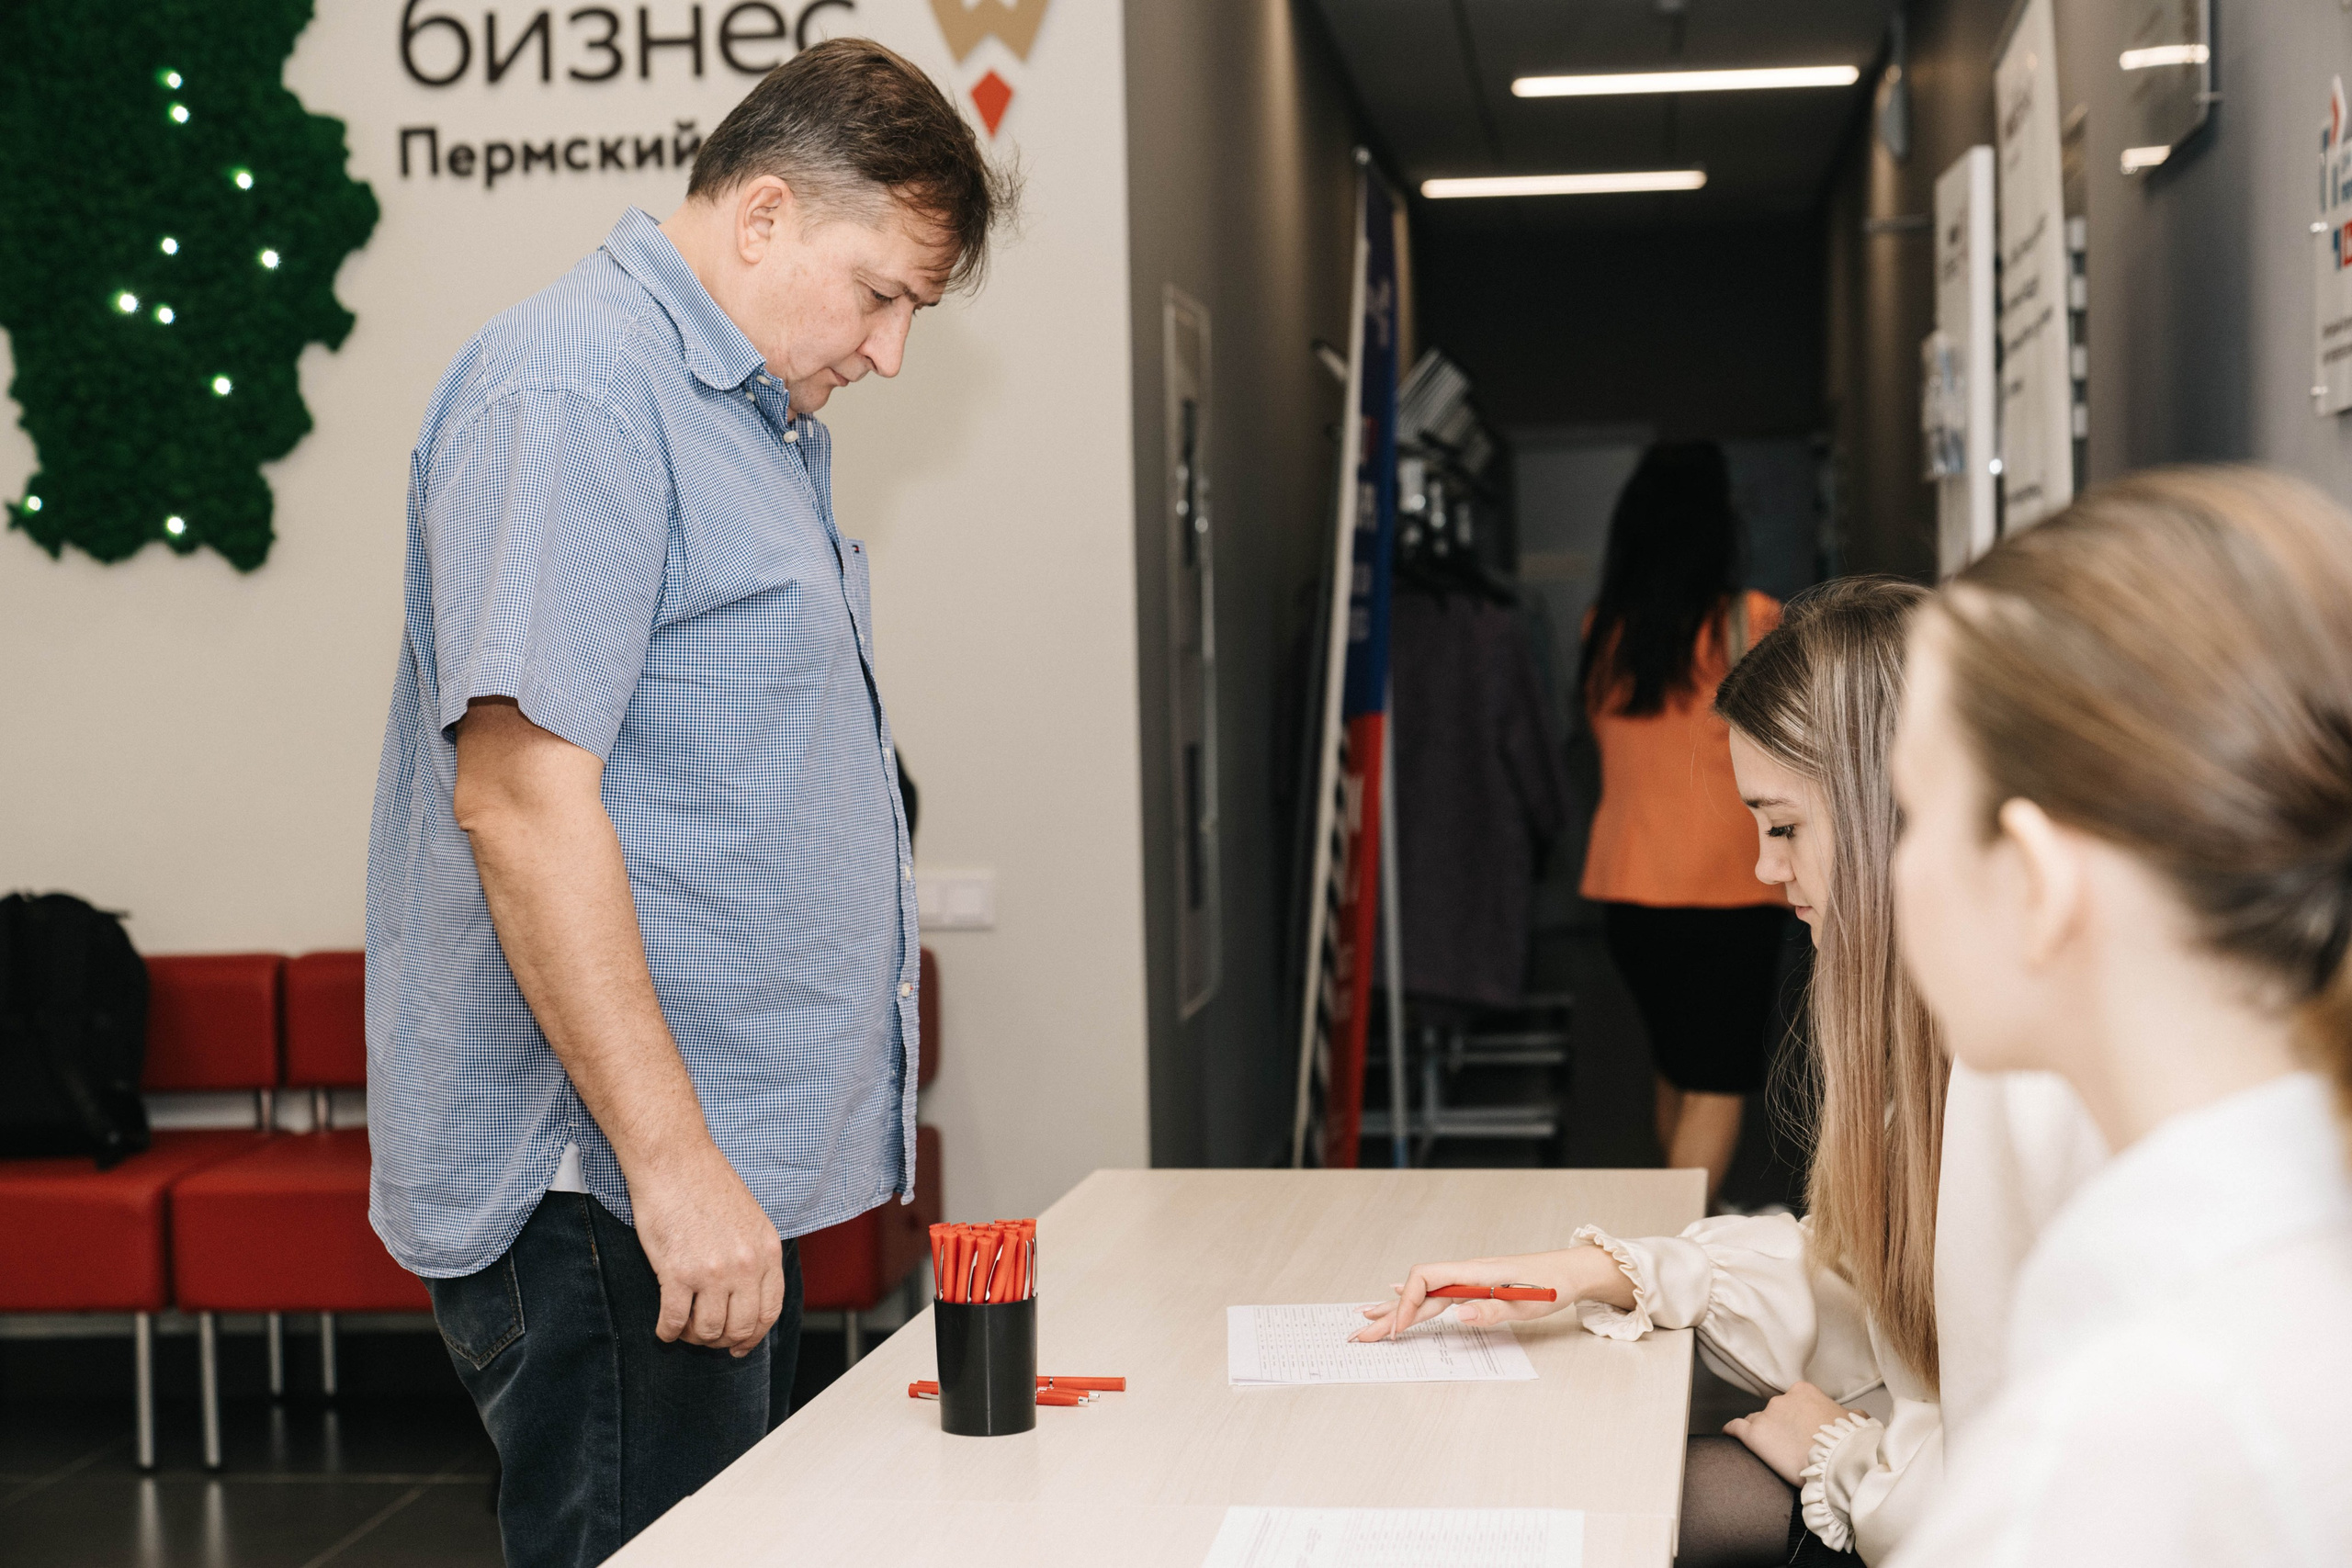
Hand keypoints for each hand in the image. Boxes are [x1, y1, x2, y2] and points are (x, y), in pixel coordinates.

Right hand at [627, 1143, 784, 1356]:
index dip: (754, 1335)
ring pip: (707, 1330)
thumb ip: (754, 1256)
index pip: (770, 1311)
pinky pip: (674, 1320)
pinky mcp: (677, 1272)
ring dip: (693, 1337)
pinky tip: (664, 1328)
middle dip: (722, 1341)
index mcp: (767, 1251)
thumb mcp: (751, 1219)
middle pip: (740, 1327)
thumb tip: (746, 1296)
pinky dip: (667, 1331)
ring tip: (683, 1328)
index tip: (741, 1345)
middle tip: (706, 1337)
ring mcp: (712, 1271)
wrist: (674, 1161)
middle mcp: (745, 1265)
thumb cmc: (707, 1184)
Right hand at [1349, 1246, 1622, 1341]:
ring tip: (1369, 1321)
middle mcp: (1466, 1273)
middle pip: (1418, 1290)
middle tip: (1361, 1333)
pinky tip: (1398, 1298)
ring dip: (1396, 1309)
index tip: (1397, 1330)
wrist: (1571, 1271)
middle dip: (1388, 1313)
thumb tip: (1460, 1315)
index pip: (1426, 1279)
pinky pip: (1437, 1294)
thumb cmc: (1553, 1284)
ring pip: (1424, 1294)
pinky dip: (1413, 1301)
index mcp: (1475, 1272)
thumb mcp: (1528, 1302)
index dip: (1407, 1304)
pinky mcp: (1475, 1287)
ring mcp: (1469, 1279)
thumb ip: (1493, 1308)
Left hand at [1724, 1381, 1861, 1484]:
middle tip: (1788, 1446)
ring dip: (1761, 1433)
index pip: (1791, 1402)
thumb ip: (1851, 1415)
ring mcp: (1766, 1415)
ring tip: (1767, 1450)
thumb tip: (1858, 1416)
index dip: (1795, 1418)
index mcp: (1804, 1392)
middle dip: (1779, 1426)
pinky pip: (1735, 1428)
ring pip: (1756, 1421)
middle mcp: (1782, 1399)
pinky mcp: (1753, 1434)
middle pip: (1774, 1412)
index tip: (1800, 1431)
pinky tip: (1729, 1436)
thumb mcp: (1857, 1421)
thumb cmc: (1848, 1443)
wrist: (1837, 1462)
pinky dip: (1731, 1431)